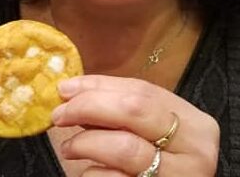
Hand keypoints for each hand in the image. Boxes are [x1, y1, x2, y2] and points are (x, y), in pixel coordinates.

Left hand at [51, 75, 218, 175]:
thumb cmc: (155, 159)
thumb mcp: (145, 130)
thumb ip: (118, 108)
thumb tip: (69, 91)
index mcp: (193, 122)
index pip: (140, 90)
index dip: (97, 86)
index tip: (64, 89)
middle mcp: (195, 150)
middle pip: (134, 110)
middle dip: (89, 106)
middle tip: (59, 114)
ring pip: (124, 147)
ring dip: (85, 143)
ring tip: (68, 147)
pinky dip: (94, 173)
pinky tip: (87, 170)